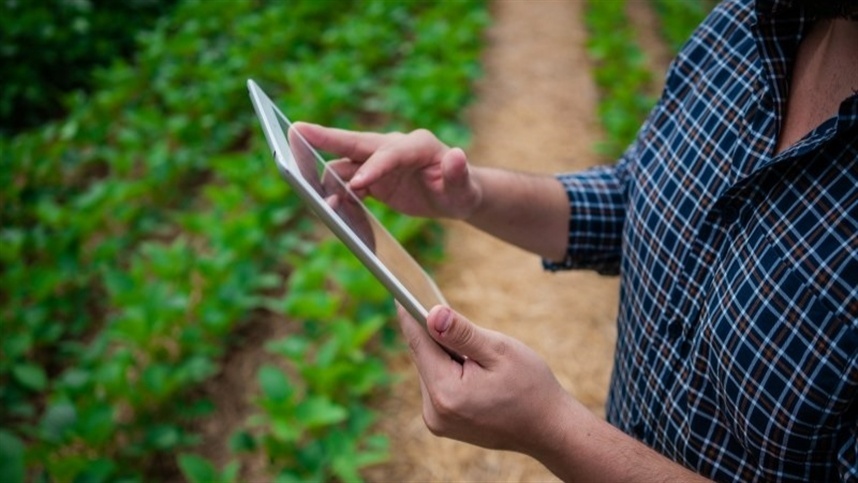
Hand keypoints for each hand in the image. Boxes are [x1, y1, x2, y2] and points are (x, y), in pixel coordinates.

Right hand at [294, 123, 481, 219]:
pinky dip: (335, 190)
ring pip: (346, 162)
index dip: (374, 168)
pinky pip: (347, 180)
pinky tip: (325, 203)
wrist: (453, 194)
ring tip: (312, 193)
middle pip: (357, 142)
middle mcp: (394, 146)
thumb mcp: (465, 189)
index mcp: (417, 145)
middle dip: (327, 138)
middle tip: (297, 130)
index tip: (358, 184)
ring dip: (328, 176)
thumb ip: (458, 174)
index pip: (390, 154)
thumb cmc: (461, 191)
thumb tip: (456, 155)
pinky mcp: (372, 175)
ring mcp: (380, 160)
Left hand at [397, 304, 573, 453]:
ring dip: (445, 354)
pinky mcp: (443, 423)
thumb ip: (462, 333)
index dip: (410, 314)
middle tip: (443, 309)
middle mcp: (434, 411)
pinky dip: (449, 369)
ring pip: (430, 370)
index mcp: (446, 392)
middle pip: (424, 357)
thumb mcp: (500, 351)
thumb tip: (432, 314)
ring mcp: (437, 421)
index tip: (400, 290)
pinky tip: (470, 366)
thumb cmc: (531, 388)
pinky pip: (437, 385)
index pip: (418, 343)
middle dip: (435, 334)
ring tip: (472, 349)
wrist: (549, 430)